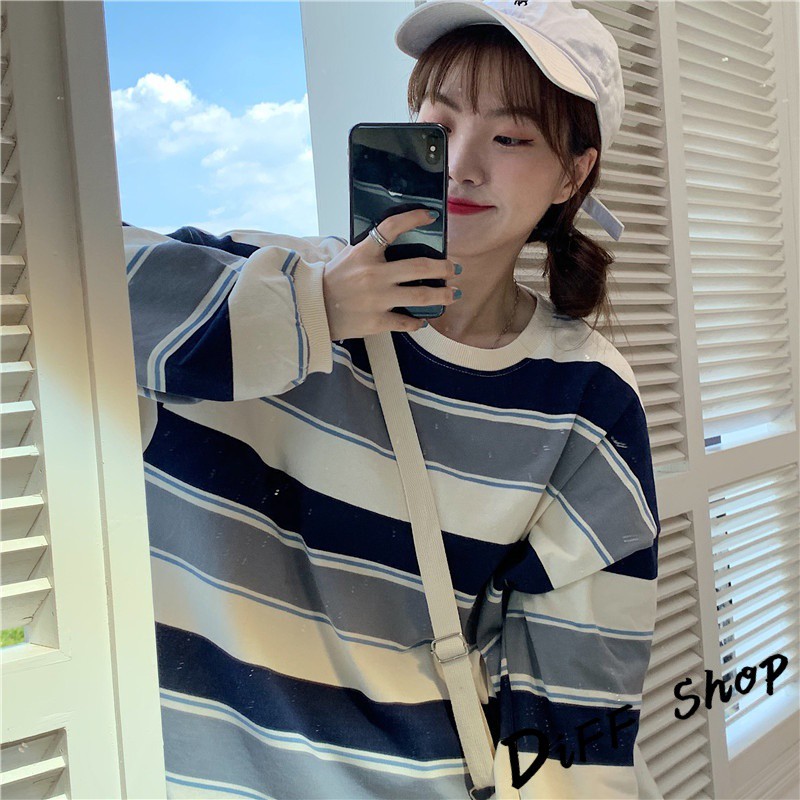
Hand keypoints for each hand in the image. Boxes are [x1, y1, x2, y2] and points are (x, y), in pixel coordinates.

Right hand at [323, 209, 461, 341]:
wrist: (313, 309)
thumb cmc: (332, 281)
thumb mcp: (349, 257)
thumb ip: (372, 251)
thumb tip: (399, 241)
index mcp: (364, 253)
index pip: (391, 227)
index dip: (414, 218)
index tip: (430, 215)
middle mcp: (374, 275)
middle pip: (419, 266)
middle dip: (443, 267)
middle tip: (453, 268)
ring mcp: (377, 300)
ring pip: (421, 295)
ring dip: (442, 294)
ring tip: (453, 294)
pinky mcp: (377, 321)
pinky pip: (406, 322)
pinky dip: (417, 321)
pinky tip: (422, 320)